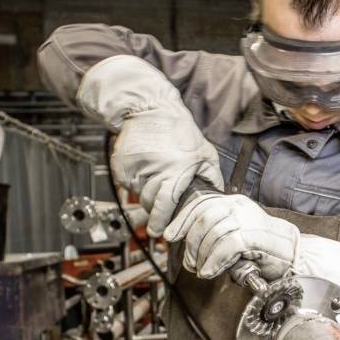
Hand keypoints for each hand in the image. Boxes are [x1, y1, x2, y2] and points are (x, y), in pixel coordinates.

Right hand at [111, 109, 222, 236]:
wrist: (150, 108)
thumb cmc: (179, 130)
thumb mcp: (205, 152)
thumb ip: (213, 177)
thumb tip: (217, 198)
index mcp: (175, 170)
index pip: (165, 205)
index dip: (161, 221)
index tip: (159, 231)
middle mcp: (153, 170)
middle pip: (150, 203)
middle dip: (155, 207)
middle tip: (162, 200)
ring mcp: (134, 168)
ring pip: (138, 194)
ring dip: (146, 192)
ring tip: (156, 175)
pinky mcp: (121, 165)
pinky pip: (128, 184)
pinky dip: (135, 182)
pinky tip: (145, 168)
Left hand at [163, 193, 299, 279]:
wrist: (295, 255)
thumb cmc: (266, 250)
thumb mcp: (237, 236)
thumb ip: (217, 234)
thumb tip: (190, 243)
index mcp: (234, 202)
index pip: (201, 204)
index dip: (181, 220)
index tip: (170, 235)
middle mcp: (239, 206)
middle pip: (203, 218)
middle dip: (190, 243)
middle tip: (191, 263)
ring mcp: (247, 220)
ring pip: (212, 232)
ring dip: (202, 255)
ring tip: (202, 270)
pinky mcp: (253, 236)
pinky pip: (225, 246)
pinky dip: (214, 261)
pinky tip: (211, 271)